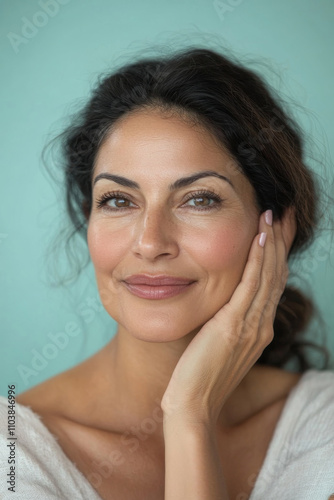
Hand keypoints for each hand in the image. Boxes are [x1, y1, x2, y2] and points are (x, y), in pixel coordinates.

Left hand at [161, 206, 296, 425]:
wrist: (192, 405)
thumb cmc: (198, 377)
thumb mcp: (219, 346)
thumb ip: (227, 324)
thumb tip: (222, 307)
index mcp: (258, 329)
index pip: (272, 284)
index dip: (275, 255)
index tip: (274, 230)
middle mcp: (261, 325)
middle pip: (276, 275)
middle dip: (279, 242)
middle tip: (280, 214)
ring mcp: (251, 325)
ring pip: (268, 275)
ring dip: (271, 242)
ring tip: (271, 215)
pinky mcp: (235, 325)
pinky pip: (251, 284)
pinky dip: (258, 259)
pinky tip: (259, 237)